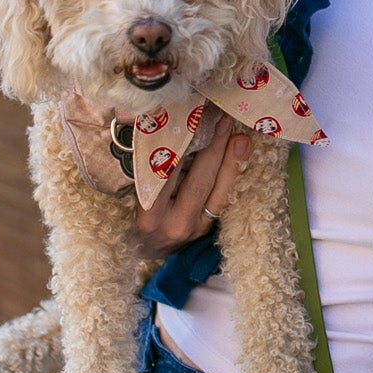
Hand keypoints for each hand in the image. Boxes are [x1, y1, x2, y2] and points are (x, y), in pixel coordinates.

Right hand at [134, 115, 250, 265]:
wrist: (146, 252)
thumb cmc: (134, 215)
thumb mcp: (132, 197)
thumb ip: (146, 170)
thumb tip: (159, 128)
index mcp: (149, 216)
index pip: (167, 176)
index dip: (180, 147)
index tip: (190, 120)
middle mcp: (175, 225)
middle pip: (199, 182)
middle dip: (213, 148)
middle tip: (222, 121)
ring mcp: (196, 229)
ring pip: (219, 192)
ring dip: (231, 160)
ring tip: (239, 136)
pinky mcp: (208, 229)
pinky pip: (223, 199)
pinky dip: (231, 174)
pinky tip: (239, 154)